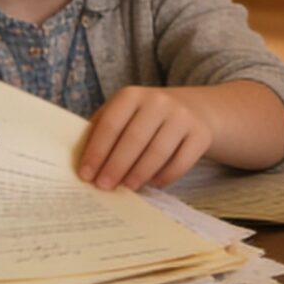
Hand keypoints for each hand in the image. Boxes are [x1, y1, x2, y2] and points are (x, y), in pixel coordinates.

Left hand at [78, 86, 211, 189]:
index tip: (85, 174)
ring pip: (157, 152)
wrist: (195, 109)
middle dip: (116, 166)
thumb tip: (83, 163)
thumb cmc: (146, 118)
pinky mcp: (201, 134)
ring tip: (127, 188)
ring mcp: (182, 117)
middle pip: (134, 139)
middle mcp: (159, 101)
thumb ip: (103, 131)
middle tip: (103, 187)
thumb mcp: (124, 114)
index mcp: (132, 95)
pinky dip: (164, 177)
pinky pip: (181, 162)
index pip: (110, 124)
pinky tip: (152, 184)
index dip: (96, 151)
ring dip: (139, 174)